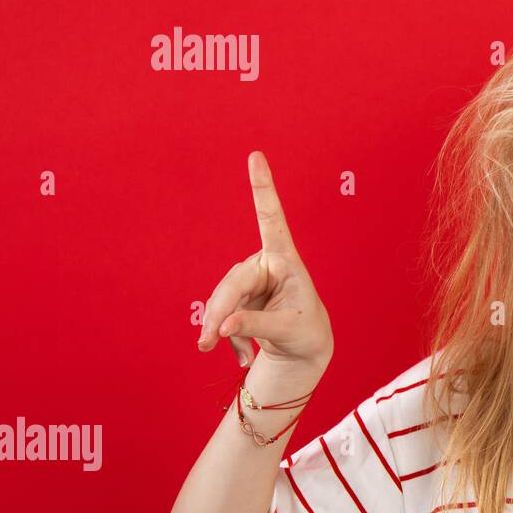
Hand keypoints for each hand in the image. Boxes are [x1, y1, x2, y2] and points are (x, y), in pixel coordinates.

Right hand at [195, 151, 333, 374]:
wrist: (304, 349)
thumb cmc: (306, 334)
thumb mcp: (290, 332)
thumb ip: (258, 326)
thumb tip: (221, 325)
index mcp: (286, 260)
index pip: (271, 220)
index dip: (262, 188)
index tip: (255, 155)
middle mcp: (266, 263)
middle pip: (232, 282)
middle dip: (219, 312)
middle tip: (206, 342)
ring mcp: (249, 279)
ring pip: (221, 299)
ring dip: (219, 328)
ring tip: (226, 353)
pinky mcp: (237, 295)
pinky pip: (221, 314)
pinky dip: (225, 337)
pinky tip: (243, 356)